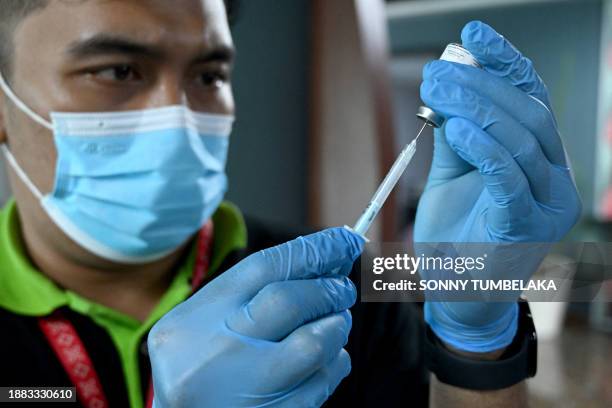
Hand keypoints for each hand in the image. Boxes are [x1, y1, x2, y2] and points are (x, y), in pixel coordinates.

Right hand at [148, 227, 364, 406]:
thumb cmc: (195, 366)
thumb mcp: (203, 321)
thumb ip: (253, 292)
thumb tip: (325, 262)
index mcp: (198, 318)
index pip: (266, 267)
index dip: (314, 249)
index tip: (345, 240)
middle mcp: (219, 352)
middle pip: (292, 301)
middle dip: (330, 289)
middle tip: (342, 288)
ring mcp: (246, 390)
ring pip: (316, 344)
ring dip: (336, 327)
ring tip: (332, 324)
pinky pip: (323, 383)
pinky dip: (333, 363)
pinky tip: (324, 359)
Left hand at [414, 21, 580, 352]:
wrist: (457, 294)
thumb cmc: (454, 235)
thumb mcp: (451, 176)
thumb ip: (455, 137)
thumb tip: (446, 90)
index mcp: (537, 159)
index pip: (528, 99)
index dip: (504, 63)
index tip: (471, 35)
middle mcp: (553, 176)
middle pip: (526, 113)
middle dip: (481, 84)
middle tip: (439, 69)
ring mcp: (547, 203)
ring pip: (521, 140)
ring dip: (478, 108)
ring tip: (440, 88)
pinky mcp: (529, 226)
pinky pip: (510, 178)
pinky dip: (485, 149)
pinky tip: (457, 127)